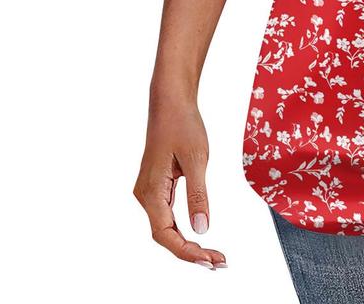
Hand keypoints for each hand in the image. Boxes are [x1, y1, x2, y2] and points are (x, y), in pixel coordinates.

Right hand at [133, 92, 226, 269]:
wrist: (171, 101)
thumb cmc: (183, 124)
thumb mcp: (196, 159)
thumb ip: (198, 195)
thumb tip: (202, 229)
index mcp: (151, 191)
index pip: (165, 234)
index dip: (187, 251)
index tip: (210, 260)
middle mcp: (145, 195)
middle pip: (165, 235)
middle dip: (190, 252)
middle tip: (219, 262)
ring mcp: (150, 191)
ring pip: (166, 227)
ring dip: (187, 242)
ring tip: (213, 254)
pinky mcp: (157, 185)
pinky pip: (167, 215)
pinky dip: (183, 227)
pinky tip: (198, 234)